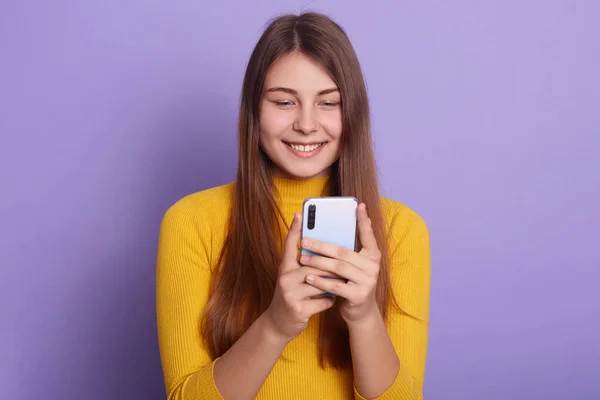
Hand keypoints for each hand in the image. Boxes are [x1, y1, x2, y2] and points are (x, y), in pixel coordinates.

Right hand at [262, 213, 336, 341]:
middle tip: (345, 263)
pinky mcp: (298, 310)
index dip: (294, 230)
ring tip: (342, 282)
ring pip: (319, 282)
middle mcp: (285, 279)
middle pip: (312, 265)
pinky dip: (329, 300)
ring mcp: (290, 295)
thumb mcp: (293, 279)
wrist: (278, 324)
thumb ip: (305, 266)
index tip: (300, 214)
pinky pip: (322, 301)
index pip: (289, 246)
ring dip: (333, 283)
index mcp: (284, 268)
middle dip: (330, 265)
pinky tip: (332, 300)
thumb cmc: (291, 296)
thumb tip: (326, 251)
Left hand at [300, 203, 380, 323]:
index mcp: (373, 255)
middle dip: (321, 246)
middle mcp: (373, 266)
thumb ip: (348, 249)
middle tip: (304, 241)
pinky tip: (308, 277)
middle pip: (343, 252)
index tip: (358, 205)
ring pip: (338, 268)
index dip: (363, 220)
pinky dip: (320, 281)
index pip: (368, 235)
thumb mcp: (354, 265)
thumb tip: (333, 227)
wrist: (360, 311)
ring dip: (317, 262)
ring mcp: (367, 281)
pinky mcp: (359, 296)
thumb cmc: (352, 282)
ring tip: (302, 259)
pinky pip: (336, 286)